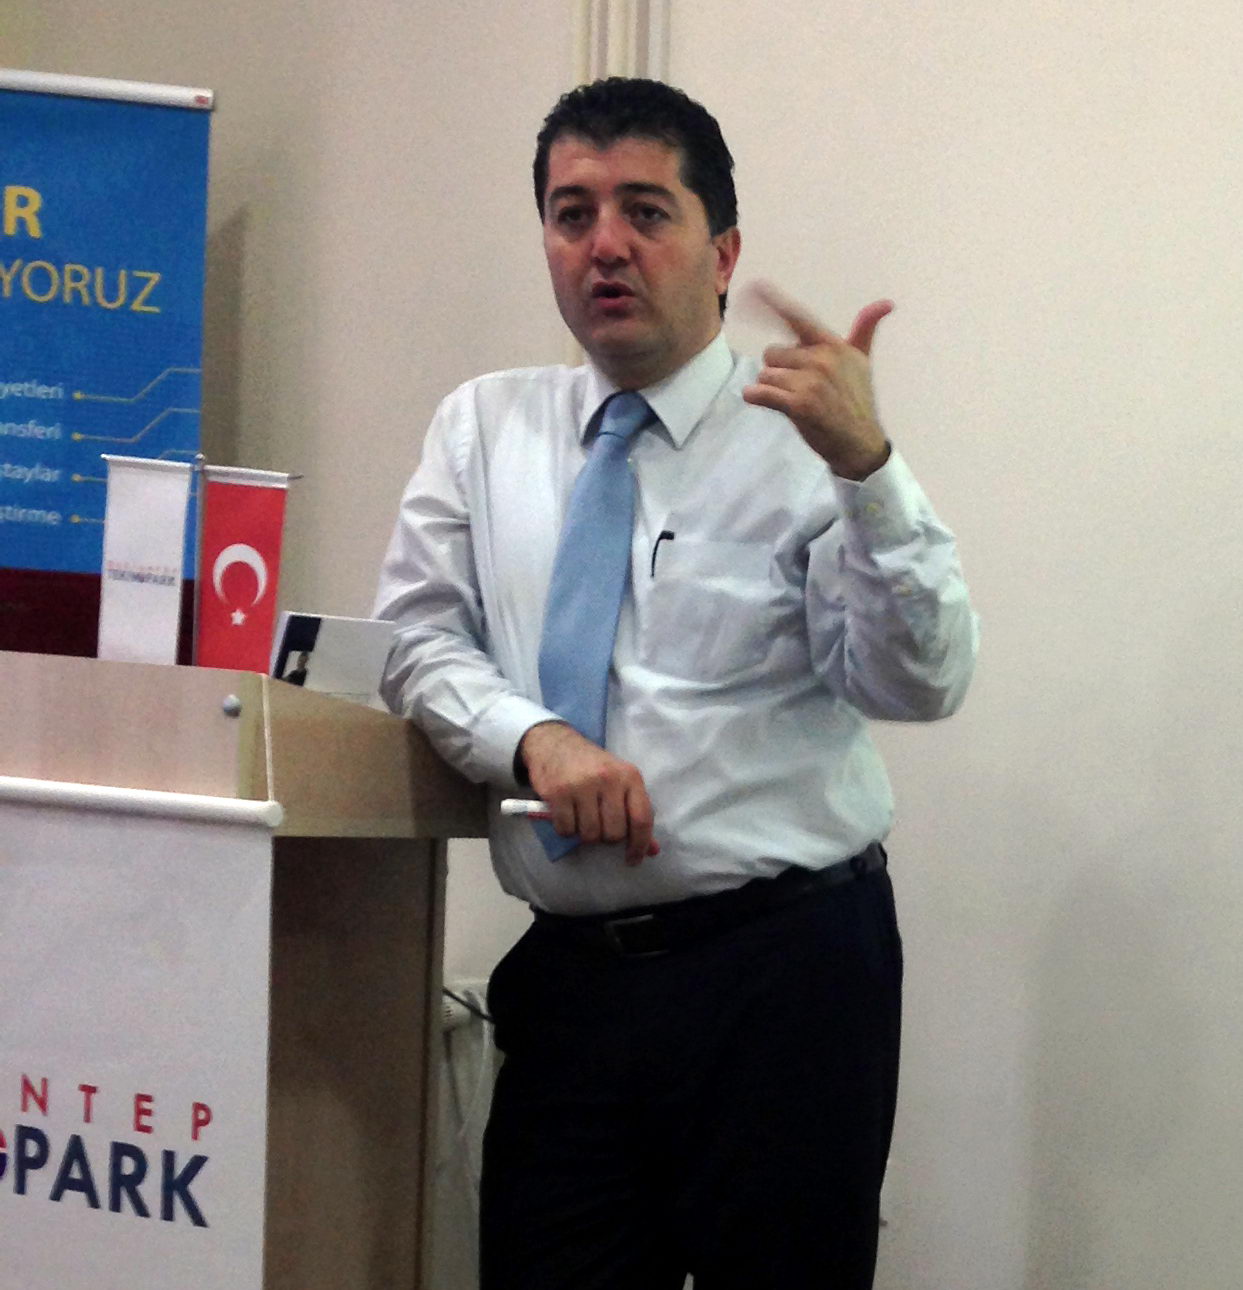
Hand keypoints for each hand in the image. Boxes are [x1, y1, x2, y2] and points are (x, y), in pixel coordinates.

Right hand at [519, 722, 657, 865]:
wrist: (555, 743)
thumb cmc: (593, 767)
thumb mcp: (620, 782)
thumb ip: (636, 814)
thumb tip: (652, 851)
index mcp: (630, 776)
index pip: (642, 819)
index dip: (639, 845)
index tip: (633, 859)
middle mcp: (608, 779)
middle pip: (614, 833)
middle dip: (607, 838)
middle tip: (600, 826)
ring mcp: (582, 785)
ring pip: (590, 834)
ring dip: (586, 834)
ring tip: (582, 819)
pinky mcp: (558, 793)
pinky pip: (566, 830)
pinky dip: (566, 830)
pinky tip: (566, 815)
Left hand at [741, 283, 893, 480]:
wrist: (859, 443)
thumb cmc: (857, 401)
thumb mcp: (863, 362)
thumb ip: (865, 330)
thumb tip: (887, 303)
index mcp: (833, 346)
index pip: (798, 319)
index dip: (773, 302)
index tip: (754, 288)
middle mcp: (822, 359)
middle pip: (772, 353)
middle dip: (779, 370)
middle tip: (798, 387)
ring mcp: (811, 382)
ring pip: (765, 374)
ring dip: (771, 388)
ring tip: (792, 400)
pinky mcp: (799, 405)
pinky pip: (761, 392)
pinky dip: (755, 396)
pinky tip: (760, 399)